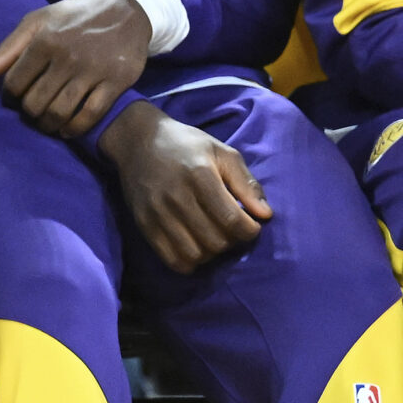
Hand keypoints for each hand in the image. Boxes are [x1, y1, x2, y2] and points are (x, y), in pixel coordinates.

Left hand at [0, 0, 152, 136]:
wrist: (128, 9)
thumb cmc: (77, 15)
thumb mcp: (41, 19)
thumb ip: (11, 45)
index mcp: (45, 40)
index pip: (15, 83)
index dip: (10, 97)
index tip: (14, 100)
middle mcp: (67, 57)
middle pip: (35, 103)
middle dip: (28, 114)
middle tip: (32, 113)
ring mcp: (92, 71)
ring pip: (59, 113)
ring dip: (48, 125)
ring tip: (46, 124)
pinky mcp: (115, 82)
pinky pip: (90, 115)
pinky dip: (75, 129)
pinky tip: (67, 130)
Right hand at [100, 100, 270, 272]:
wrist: (138, 141)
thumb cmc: (186, 145)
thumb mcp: (222, 152)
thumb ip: (246, 183)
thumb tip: (265, 215)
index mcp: (199, 175)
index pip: (231, 220)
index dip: (249, 231)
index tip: (251, 226)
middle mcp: (176, 196)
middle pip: (215, 241)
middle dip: (231, 241)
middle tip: (231, 230)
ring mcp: (157, 213)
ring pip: (194, 255)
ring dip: (211, 253)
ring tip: (212, 238)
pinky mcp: (144, 225)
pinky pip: (171, 260)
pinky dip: (189, 262)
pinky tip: (195, 247)